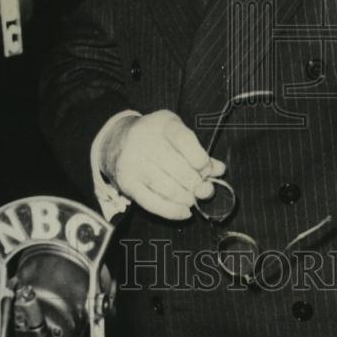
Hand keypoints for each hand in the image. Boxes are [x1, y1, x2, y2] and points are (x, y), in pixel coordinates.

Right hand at [100, 110, 224, 220]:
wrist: (117, 141)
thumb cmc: (156, 137)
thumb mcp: (177, 134)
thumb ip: (198, 152)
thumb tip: (219, 170)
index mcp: (163, 124)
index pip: (183, 139)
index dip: (199, 158)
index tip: (207, 169)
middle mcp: (145, 141)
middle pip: (177, 168)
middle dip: (196, 183)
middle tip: (204, 190)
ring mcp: (134, 163)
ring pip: (166, 187)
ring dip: (186, 197)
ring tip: (193, 199)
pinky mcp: (127, 183)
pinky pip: (152, 202)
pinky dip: (171, 211)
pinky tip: (184, 212)